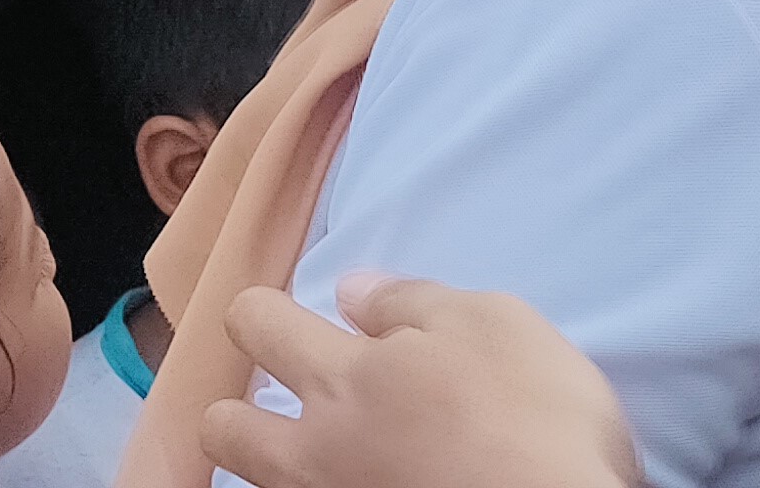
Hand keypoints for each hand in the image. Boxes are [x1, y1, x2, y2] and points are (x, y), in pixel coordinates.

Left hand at [201, 274, 637, 487]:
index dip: (266, 312)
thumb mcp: (496, 326)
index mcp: (342, 377)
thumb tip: (353, 291)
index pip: (254, 321)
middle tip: (292, 410)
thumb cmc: (538, 425)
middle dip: (237, 410)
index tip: (297, 321)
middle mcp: (317, 450)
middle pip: (221, 426)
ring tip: (327, 460)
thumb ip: (413, 301)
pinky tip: (369, 487)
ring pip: (259, 483)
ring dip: (276, 465)